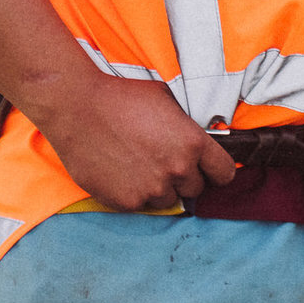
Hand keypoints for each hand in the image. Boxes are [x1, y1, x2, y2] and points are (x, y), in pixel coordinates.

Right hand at [34, 74, 237, 210]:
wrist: (79, 108)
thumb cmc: (122, 97)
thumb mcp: (167, 101)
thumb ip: (188, 127)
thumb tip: (202, 140)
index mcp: (193, 143)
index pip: (224, 173)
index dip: (217, 171)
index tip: (209, 170)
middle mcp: (177, 170)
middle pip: (196, 189)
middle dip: (184, 178)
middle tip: (164, 161)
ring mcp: (152, 189)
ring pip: (168, 200)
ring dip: (160, 188)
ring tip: (140, 165)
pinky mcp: (127, 202)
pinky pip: (141, 205)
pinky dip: (135, 193)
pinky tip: (122, 172)